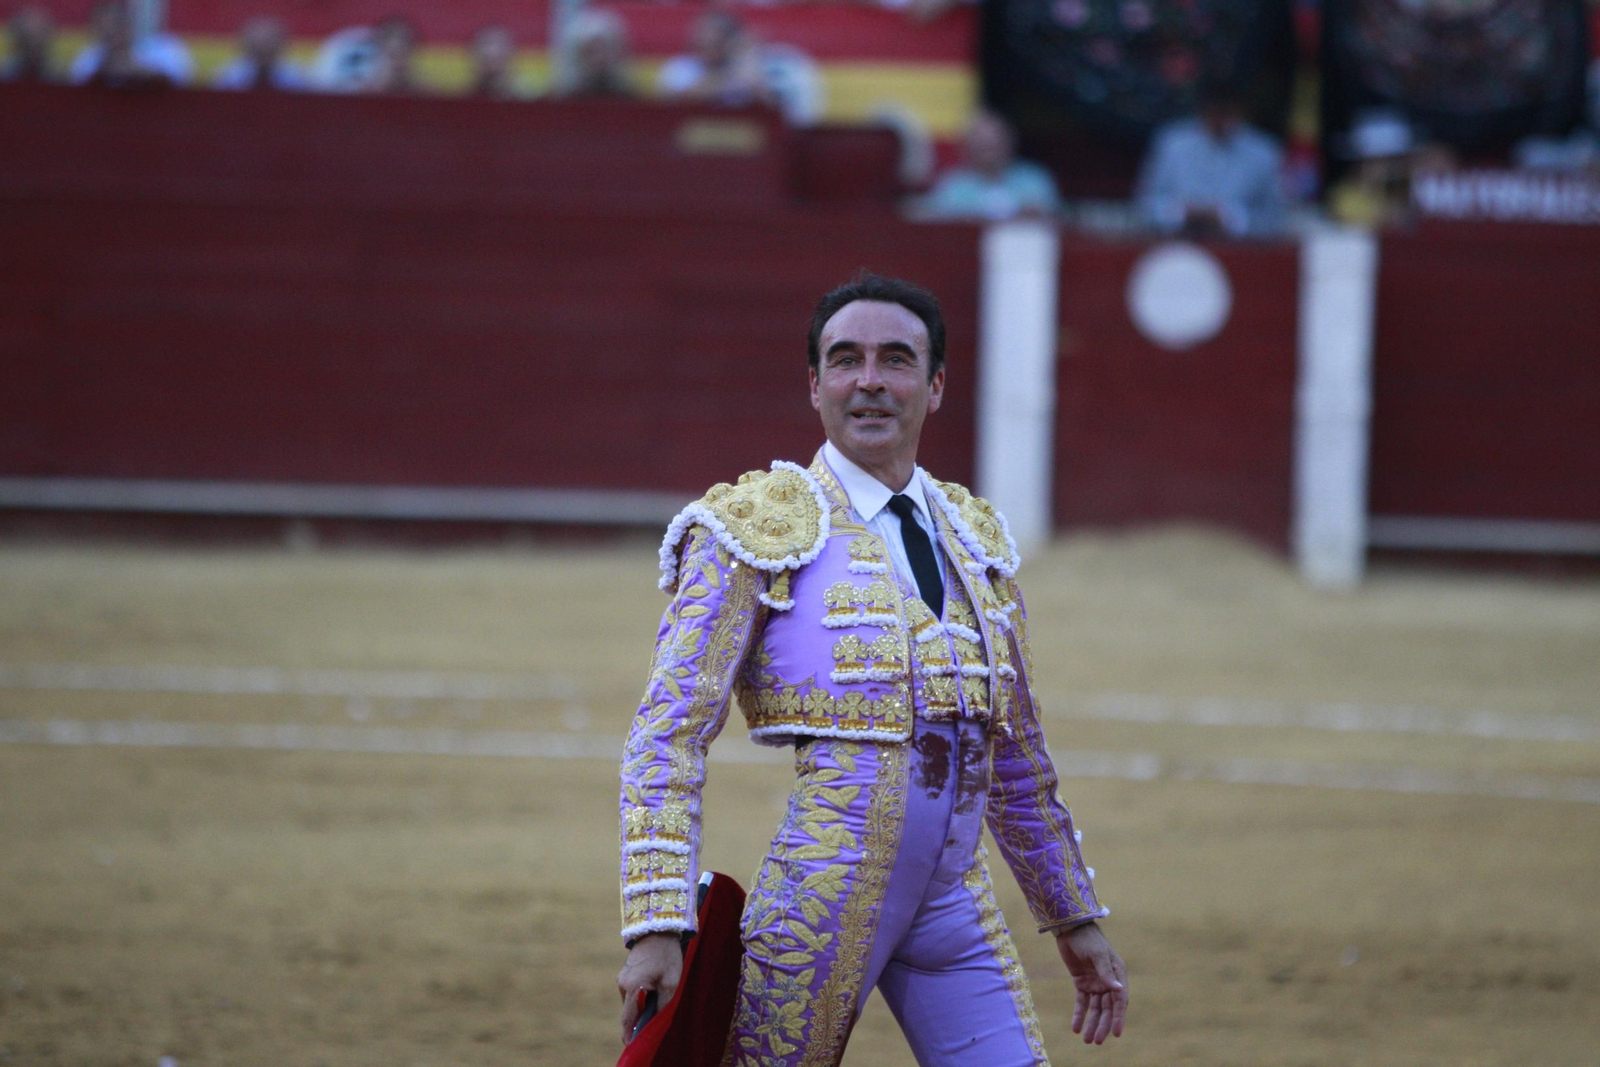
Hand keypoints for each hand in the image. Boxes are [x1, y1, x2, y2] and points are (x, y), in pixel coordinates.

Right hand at [616, 932, 683, 1044]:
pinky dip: (640, 996)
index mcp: (632, 987)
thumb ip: (662, 1003)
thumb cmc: (666, 956)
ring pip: (631, 1000)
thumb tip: (653, 1020)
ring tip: (657, 1001)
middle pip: (630, 1010)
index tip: (630, 1044)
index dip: (629, 1033)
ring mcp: (622, 977)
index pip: (628, 1017)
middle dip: (638, 1019)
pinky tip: (653, 990)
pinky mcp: (625, 972)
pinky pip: (632, 991)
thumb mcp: (670, 982)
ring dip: (641, 1005)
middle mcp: (622, 983)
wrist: (659, 929)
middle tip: (650, 1025)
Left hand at [1055, 921, 1127, 1044]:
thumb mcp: (1098, 955)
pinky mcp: (1082, 983)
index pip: (1120, 1001)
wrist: (1071, 928)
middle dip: (1103, 1025)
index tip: (1115, 1033)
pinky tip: (1076, 1027)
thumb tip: (1118, 990)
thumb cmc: (1088, 939)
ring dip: (1092, 1023)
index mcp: (1118, 974)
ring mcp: (1095, 983)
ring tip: (1087, 1040)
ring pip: (1095, 1008)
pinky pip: (1082, 1002)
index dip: (1118, 1018)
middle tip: (1097, 1041)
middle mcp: (1108, 981)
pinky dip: (1079, 1015)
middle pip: (1107, 1008)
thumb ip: (1106, 972)